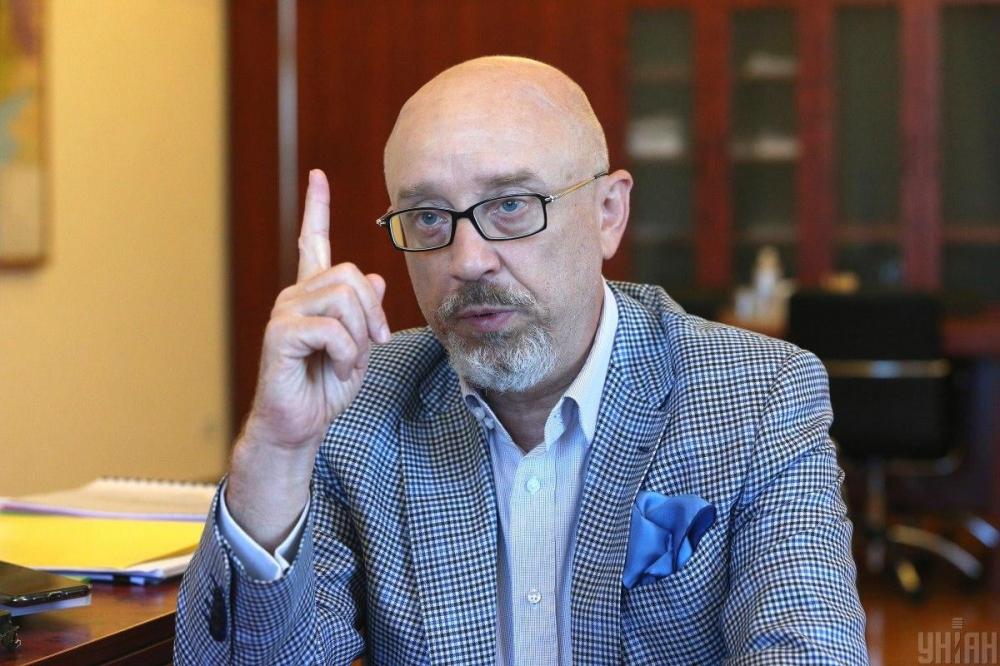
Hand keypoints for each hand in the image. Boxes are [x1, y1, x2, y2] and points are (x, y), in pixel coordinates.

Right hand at [227, 169, 388, 548]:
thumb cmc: (326, 387)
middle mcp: (296, 295)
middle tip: (373, 342)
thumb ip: (367, 314)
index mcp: (314, 295)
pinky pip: (331, 328)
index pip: (312, 241)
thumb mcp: (359, 348)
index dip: (316, 208)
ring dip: (360, 334)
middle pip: (350, 274)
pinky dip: (346, 353)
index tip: (318, 176)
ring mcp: (285, 312)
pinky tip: (335, 368)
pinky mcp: (280, 334)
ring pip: (343, 296)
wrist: (301, 424)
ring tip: (348, 359)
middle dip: (373, 311)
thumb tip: (377, 279)